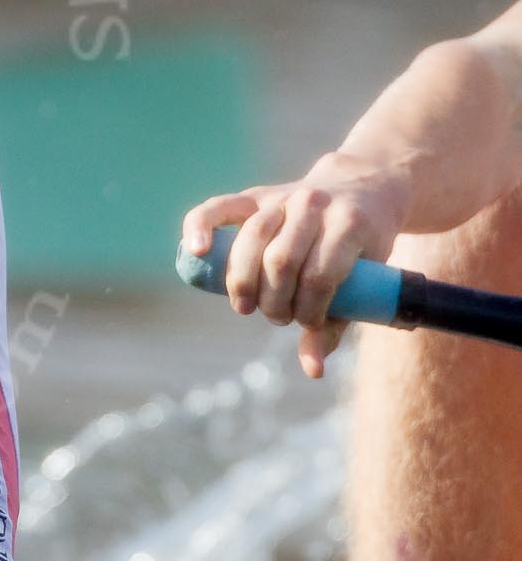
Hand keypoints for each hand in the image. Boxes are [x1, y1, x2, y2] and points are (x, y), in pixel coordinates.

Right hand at [181, 154, 411, 377]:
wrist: (365, 189)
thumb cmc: (363, 248)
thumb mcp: (365, 281)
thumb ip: (336, 322)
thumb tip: (312, 370)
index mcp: (351, 225)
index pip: (320, 275)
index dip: (309, 309)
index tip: (308, 323)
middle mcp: (314, 204)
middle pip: (281, 260)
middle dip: (274, 300)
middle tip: (277, 316)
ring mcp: (283, 196)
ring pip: (250, 239)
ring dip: (243, 282)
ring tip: (247, 305)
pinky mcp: (255, 195)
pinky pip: (218, 208)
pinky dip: (201, 227)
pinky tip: (196, 250)